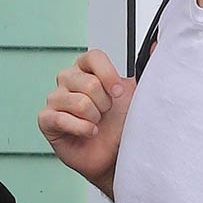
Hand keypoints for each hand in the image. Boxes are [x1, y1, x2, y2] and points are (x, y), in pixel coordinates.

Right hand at [39, 49, 133, 191]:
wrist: (115, 155)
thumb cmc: (120, 125)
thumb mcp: (136, 93)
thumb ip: (144, 69)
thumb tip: (156, 47)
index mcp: (86, 68)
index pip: (94, 57)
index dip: (109, 75)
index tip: (119, 93)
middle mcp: (68, 80)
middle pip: (88, 83)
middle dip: (104, 104)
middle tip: (106, 113)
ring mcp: (55, 99)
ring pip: (79, 103)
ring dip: (95, 118)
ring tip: (96, 123)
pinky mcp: (46, 119)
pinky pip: (63, 119)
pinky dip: (83, 129)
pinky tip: (89, 133)